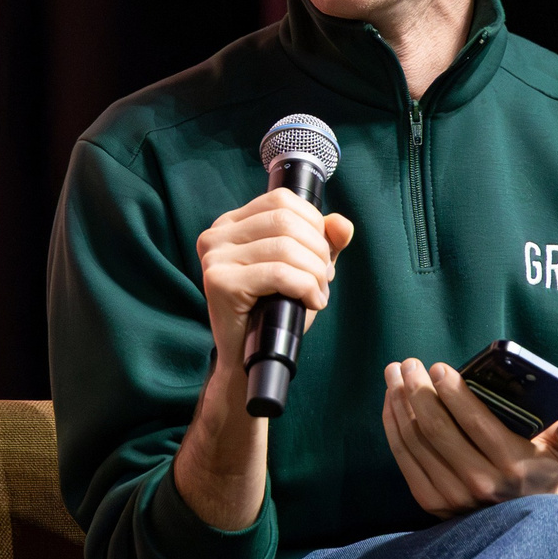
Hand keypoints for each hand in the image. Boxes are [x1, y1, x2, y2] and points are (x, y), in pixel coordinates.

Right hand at [196, 189, 356, 376]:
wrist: (248, 358)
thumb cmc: (274, 310)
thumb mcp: (304, 268)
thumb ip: (325, 242)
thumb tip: (342, 224)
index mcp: (231, 223)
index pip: (281, 200)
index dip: (313, 222)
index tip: (320, 254)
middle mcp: (216, 235)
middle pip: (285, 220)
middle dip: (318, 251)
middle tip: (323, 280)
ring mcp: (214, 258)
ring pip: (285, 246)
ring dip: (315, 273)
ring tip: (318, 293)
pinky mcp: (219, 283)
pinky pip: (278, 273)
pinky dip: (306, 287)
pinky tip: (312, 302)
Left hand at [381, 357, 557, 518]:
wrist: (522, 519)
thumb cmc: (541, 470)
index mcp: (512, 463)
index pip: (475, 422)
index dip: (453, 392)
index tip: (440, 367)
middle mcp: (480, 482)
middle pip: (437, 429)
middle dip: (418, 390)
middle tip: (409, 363)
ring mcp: (452, 495)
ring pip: (415, 440)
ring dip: (399, 402)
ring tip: (394, 373)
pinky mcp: (431, 501)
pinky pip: (403, 457)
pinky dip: (393, 425)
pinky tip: (391, 401)